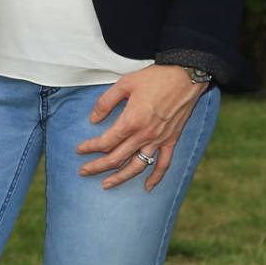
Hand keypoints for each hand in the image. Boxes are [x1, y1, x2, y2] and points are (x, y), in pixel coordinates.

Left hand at [76, 65, 208, 191]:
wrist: (186, 76)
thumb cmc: (155, 78)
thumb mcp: (125, 84)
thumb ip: (106, 102)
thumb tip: (93, 119)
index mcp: (131, 121)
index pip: (106, 142)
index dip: (90, 147)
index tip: (79, 150)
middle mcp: (144, 135)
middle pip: (117, 158)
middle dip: (97, 167)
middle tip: (83, 171)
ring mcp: (159, 140)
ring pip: (137, 167)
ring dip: (120, 178)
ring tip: (106, 184)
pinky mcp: (171, 140)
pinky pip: (163, 164)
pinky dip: (156, 178)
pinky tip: (147, 187)